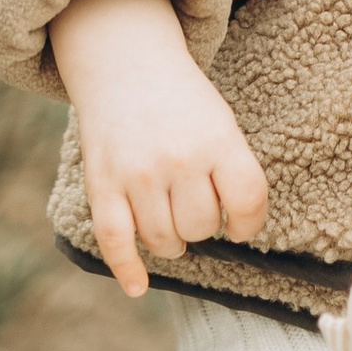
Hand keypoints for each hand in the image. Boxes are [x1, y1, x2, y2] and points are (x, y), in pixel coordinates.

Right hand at [52, 0, 270, 295]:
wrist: (125, 64)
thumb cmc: (183, 103)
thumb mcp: (220, 123)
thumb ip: (231, 171)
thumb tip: (235, 231)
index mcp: (218, 140)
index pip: (248, 202)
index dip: (249, 224)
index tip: (240, 224)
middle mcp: (179, 159)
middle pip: (201, 227)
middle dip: (203, 226)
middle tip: (194, 206)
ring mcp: (138, 174)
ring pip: (163, 241)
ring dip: (171, 242)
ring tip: (169, 219)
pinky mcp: (102, 184)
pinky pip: (115, 241)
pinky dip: (127, 270)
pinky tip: (137, 286)